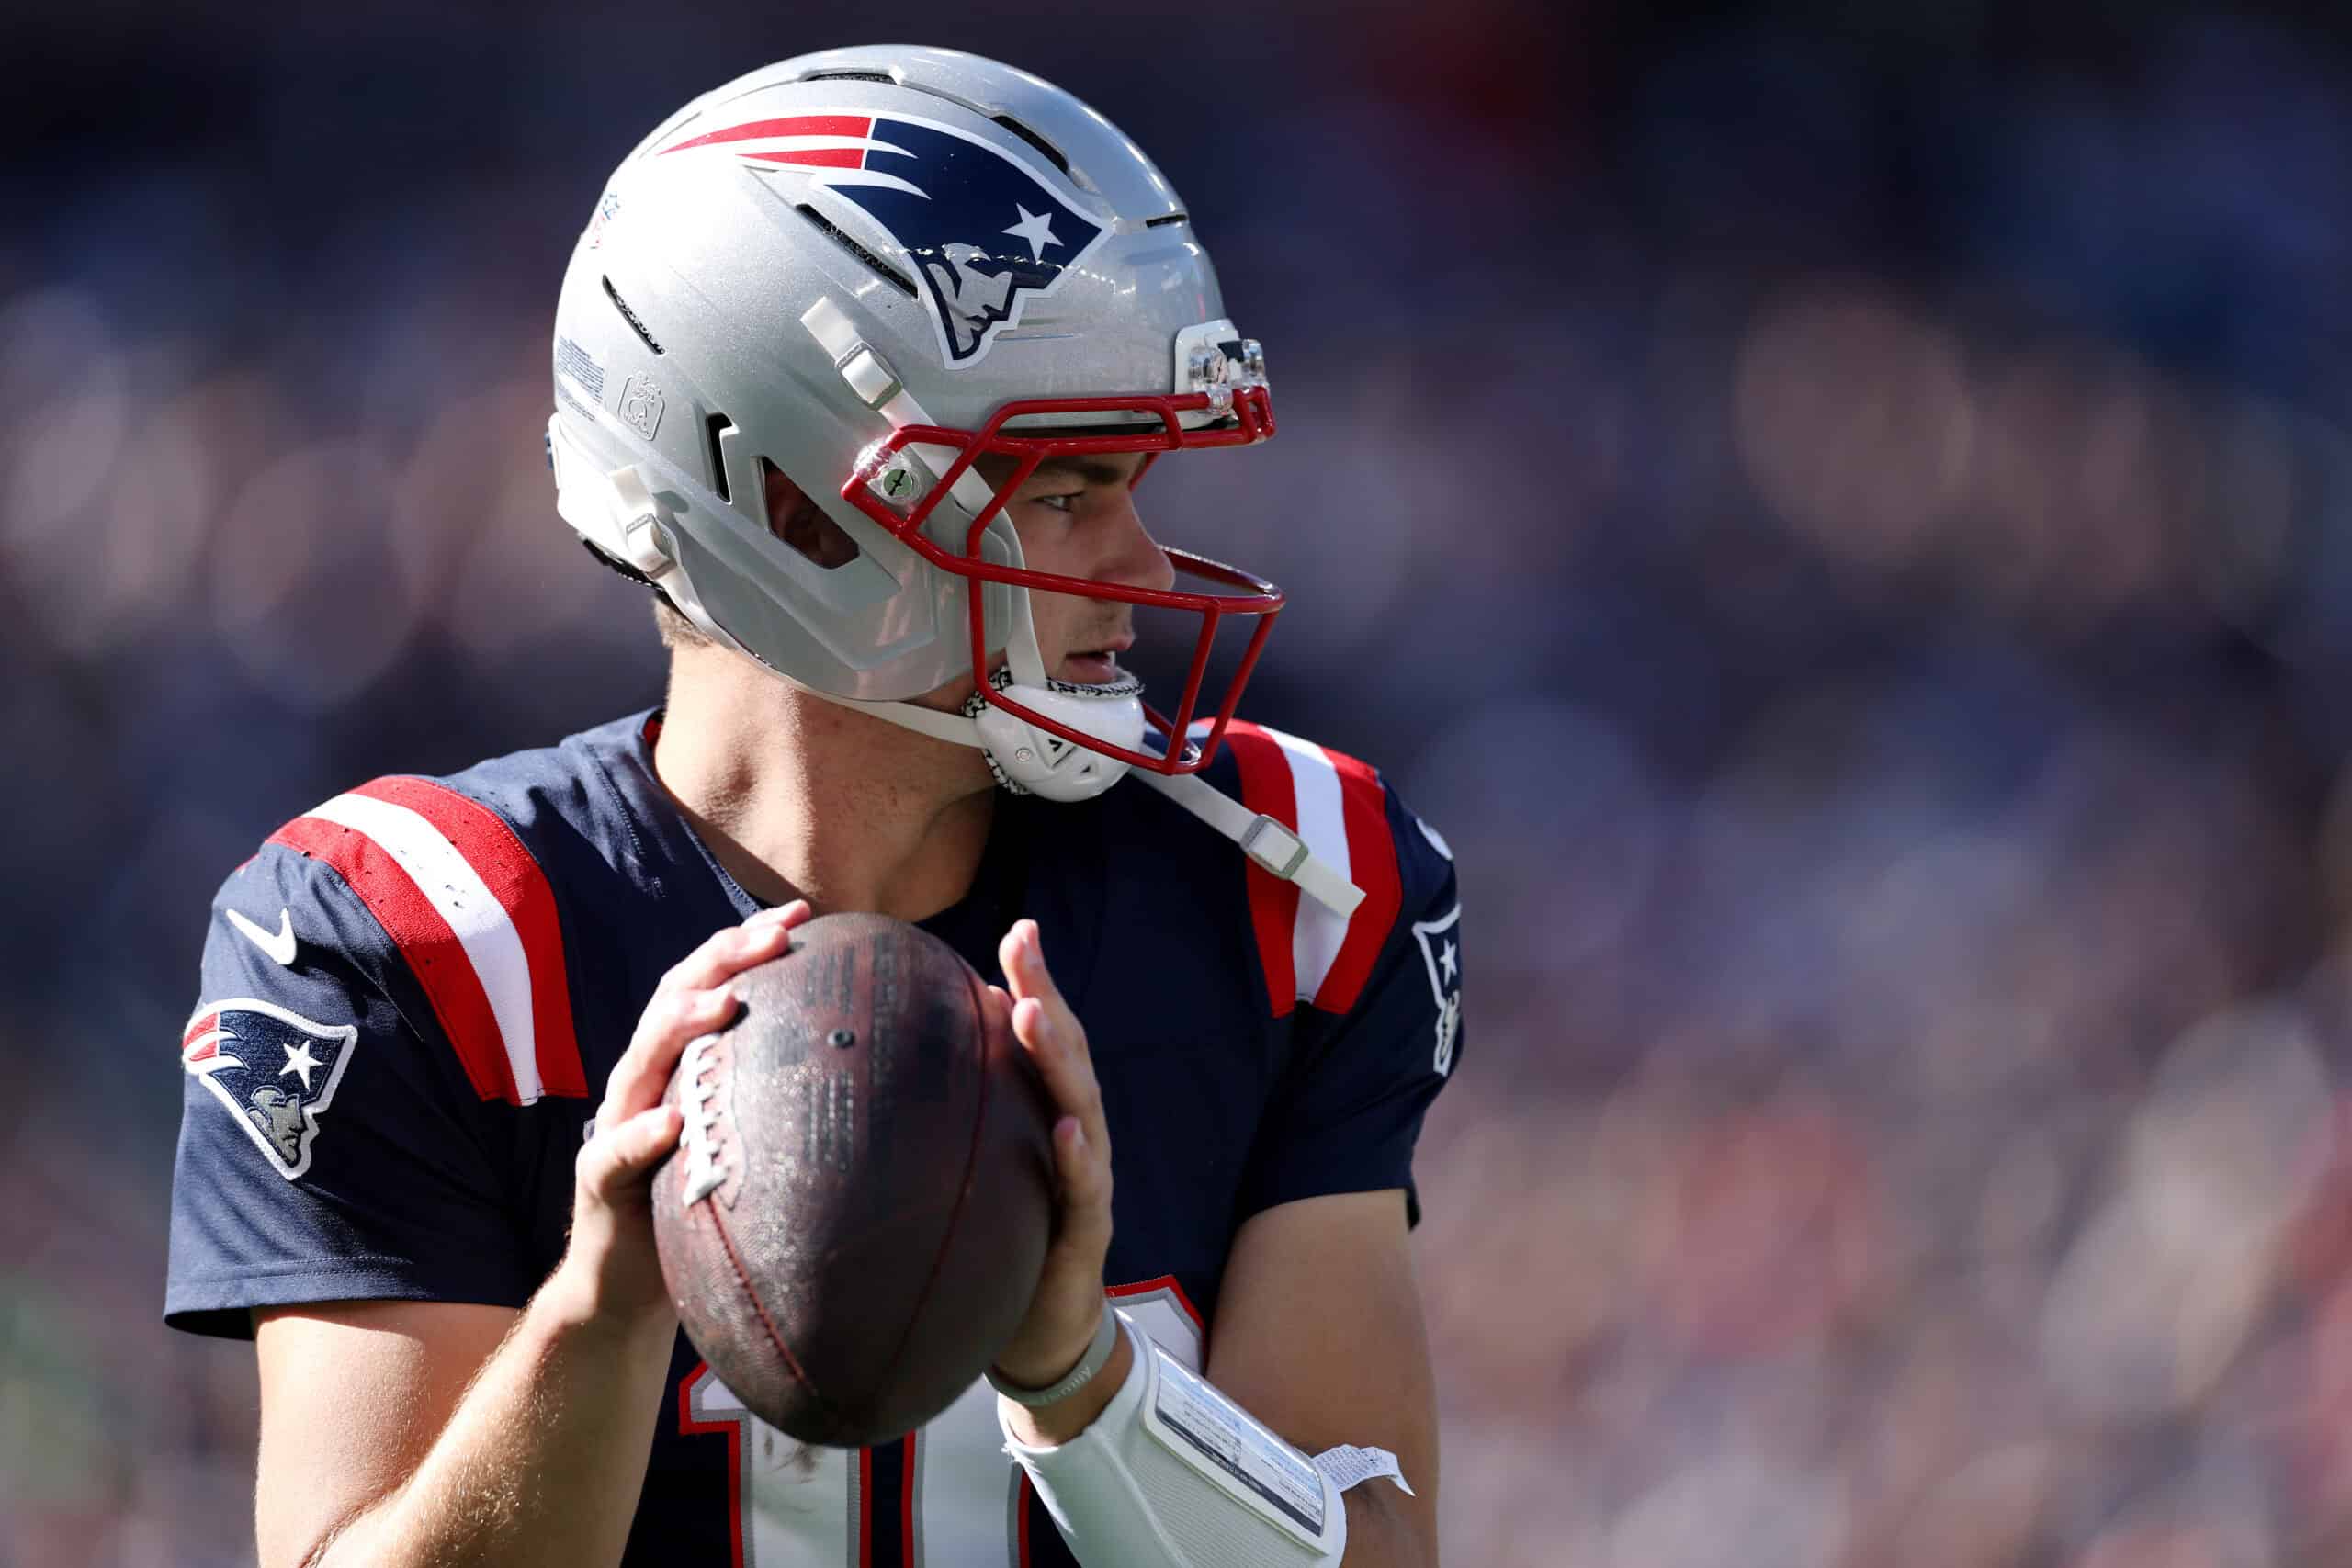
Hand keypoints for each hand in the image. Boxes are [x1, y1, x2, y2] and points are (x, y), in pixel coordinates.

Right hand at [554, 901, 813, 1336]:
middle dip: (721, 960)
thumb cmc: (706, 1208)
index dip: (747, 944)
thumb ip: (791, 1104)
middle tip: (774, 937)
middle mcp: (646, 1081)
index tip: (801, 914)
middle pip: (674, 1000)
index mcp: (682, 1063)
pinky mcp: (600, 1180)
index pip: (711, 984)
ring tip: (726, 1003)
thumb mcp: (753, 1144)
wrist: (628, 1287)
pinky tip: (671, 1120)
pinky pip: (616, 1152)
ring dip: (681, 1025)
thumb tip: (884, 1072)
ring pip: (641, 1060)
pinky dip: (641, 1133)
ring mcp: (618, 1125)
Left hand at [988, 918, 1116, 1389]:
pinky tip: (1065, 1131)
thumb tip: (909, 1056)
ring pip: (1081, 1106)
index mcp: (1045, 1114)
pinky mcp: (1086, 1234)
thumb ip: (962, 1117)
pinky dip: (1077, 1157)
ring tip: (1032, 1014)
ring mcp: (1087, 1181)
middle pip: (1066, 1054)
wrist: (1040, 1336)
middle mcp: (1075, 1135)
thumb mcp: (975, 1171)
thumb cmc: (1000, 1244)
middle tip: (1023, 946)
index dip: (1034, 981)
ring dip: (1057, 1058)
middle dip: (1047, 994)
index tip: (1017, 930)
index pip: (1040, 1037)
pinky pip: (1084, 1190)